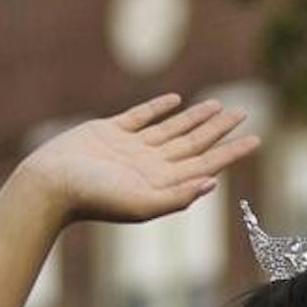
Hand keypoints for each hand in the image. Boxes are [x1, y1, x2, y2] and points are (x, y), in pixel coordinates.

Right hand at [18, 94, 259, 225]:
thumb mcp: (140, 205)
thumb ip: (177, 198)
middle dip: (219, 130)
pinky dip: (158, 108)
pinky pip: (141, 117)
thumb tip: (212, 185)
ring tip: (219, 106)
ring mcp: (131, 149)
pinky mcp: (109, 132)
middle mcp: (151, 166)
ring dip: (196, 118)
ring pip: (173, 129)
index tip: (255, 139)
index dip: (231, 152)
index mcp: (162, 183)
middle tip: (244, 114)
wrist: (50, 184)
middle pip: (194, 144)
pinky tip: (175, 101)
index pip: (205, 164)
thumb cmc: (93, 199)